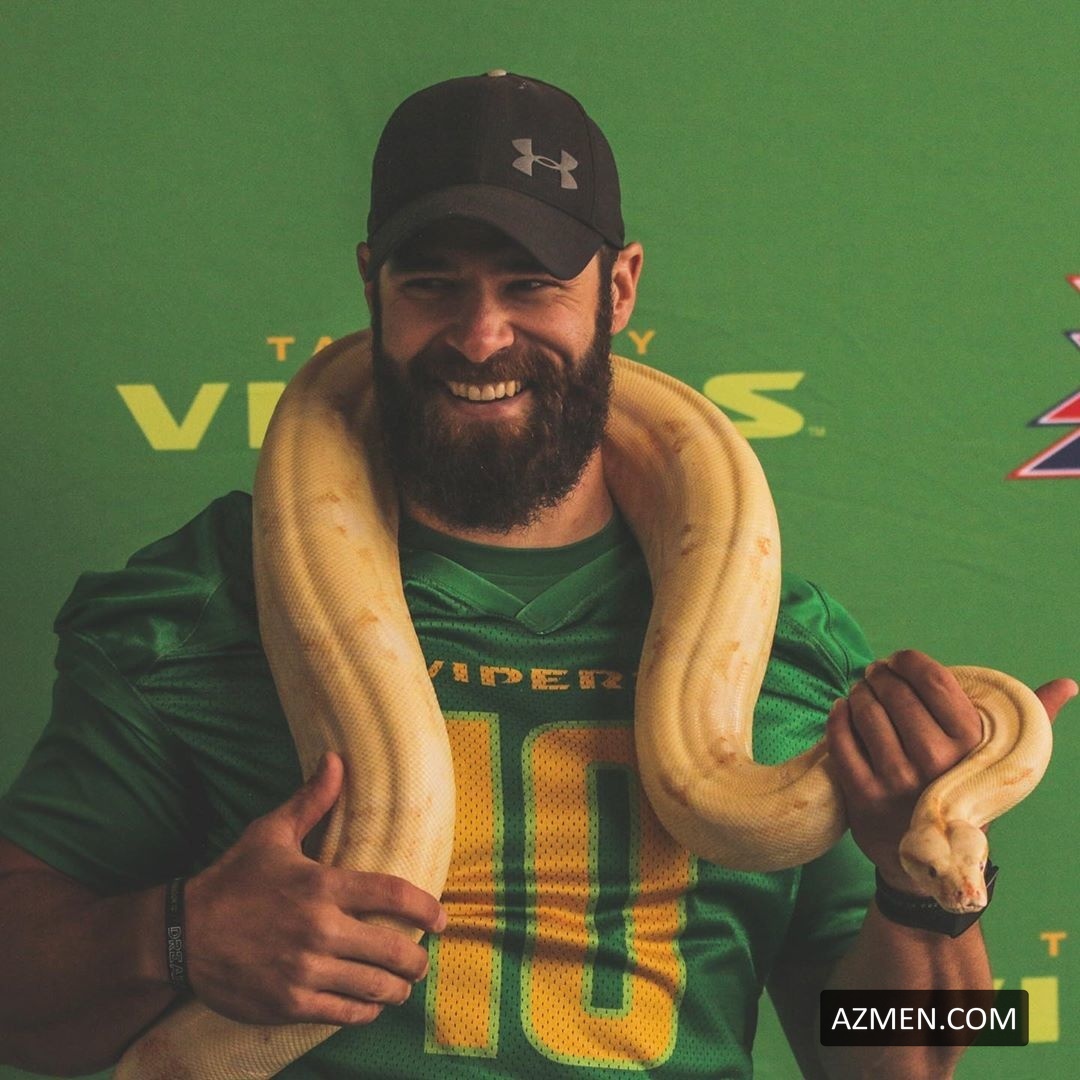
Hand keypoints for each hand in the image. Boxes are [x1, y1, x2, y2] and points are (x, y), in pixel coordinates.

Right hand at [183, 751, 446, 1025]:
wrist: (181, 935)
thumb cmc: (232, 879)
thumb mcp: (270, 833)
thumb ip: (311, 800)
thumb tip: (336, 760)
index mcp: (321, 886)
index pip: (392, 895)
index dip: (427, 908)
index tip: (442, 917)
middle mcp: (319, 930)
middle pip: (393, 950)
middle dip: (417, 958)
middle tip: (422, 959)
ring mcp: (304, 971)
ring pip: (374, 987)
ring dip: (397, 989)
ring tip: (403, 985)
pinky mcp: (289, 1004)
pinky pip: (344, 1013)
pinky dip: (365, 1011)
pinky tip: (370, 1005)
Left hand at [826, 650, 1075, 893]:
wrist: (934, 861)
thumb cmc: (965, 790)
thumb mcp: (1000, 758)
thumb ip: (1031, 718)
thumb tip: (1068, 684)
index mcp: (970, 744)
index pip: (933, 680)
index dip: (908, 661)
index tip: (897, 661)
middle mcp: (935, 762)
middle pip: (894, 693)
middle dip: (879, 676)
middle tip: (874, 675)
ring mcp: (897, 781)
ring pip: (865, 713)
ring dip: (858, 695)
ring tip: (861, 693)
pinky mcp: (864, 798)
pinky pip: (841, 742)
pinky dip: (837, 719)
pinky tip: (842, 710)